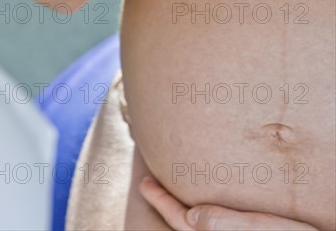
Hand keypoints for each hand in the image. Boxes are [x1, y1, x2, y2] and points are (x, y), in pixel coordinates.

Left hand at [139, 176, 317, 230]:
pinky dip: (195, 209)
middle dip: (163, 203)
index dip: (160, 200)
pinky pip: (209, 222)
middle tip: (147, 181)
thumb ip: (226, 223)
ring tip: (167, 185)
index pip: (179, 220)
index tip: (144, 181)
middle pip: (182, 223)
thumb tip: (188, 216)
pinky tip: (198, 197)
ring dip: (177, 206)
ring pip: (193, 224)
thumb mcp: (262, 227)